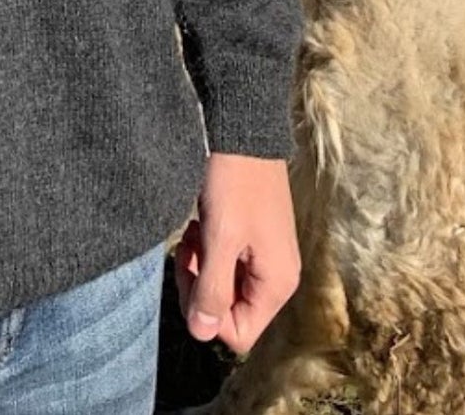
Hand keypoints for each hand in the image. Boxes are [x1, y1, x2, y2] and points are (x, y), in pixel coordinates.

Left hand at [172, 152, 299, 355]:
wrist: (243, 131)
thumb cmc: (234, 182)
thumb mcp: (220, 238)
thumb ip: (212, 289)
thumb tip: (201, 332)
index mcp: (276, 284)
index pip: (238, 333)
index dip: (206, 313)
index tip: (191, 271)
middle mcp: (277, 277)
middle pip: (230, 312)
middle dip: (200, 287)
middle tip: (186, 248)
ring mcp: (266, 258)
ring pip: (225, 287)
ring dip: (202, 267)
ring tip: (194, 232)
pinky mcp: (254, 240)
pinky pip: (227, 265)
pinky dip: (209, 252)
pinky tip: (201, 225)